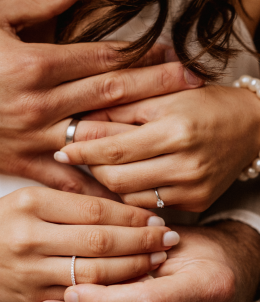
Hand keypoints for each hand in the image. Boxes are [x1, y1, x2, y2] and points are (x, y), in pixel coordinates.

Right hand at [0, 0, 200, 198]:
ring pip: (96, 137)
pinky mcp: (22, 164)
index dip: (141, 51)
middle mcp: (38, 104)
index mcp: (33, 65)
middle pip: (110, 94)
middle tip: (190, 83)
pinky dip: (97, 184)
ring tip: (170, 132)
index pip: (100, 57)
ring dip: (137, 133)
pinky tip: (124, 188)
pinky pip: (67, 178)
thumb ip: (41, 1)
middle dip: (155, 87)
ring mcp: (32, 138)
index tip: (170, 50)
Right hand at [0, 187, 175, 301]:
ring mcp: (29, 270)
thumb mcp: (26, 197)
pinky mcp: (29, 297)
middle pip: (100, 241)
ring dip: (132, 270)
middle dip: (141, 242)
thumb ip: (69, 200)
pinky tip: (130, 290)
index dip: (132, 216)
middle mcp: (30, 236)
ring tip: (158, 263)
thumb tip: (121, 206)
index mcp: (32, 203)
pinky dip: (107, 295)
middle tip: (170, 241)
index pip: (95, 209)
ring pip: (93, 274)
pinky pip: (77, 298)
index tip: (157, 217)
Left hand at [55, 85, 259, 209]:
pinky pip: (150, 204)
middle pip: (117, 179)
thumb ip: (120, 111)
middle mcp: (186, 164)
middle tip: (80, 157)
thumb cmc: (203, 104)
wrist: (250, 126)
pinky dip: (132, 193)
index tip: (61, 151)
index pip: (114, 149)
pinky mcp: (198, 203)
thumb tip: (79, 125)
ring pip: (130, 196)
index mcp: (175, 131)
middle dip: (91, 168)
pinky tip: (128, 178)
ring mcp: (193, 189)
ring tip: (102, 165)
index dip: (83, 151)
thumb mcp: (162, 97)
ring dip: (109, 182)